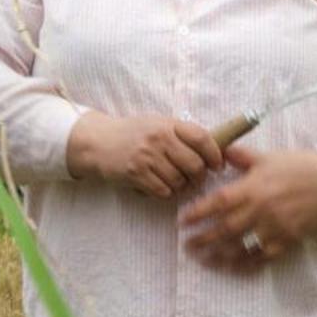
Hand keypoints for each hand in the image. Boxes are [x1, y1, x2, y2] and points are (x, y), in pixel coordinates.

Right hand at [65, 112, 222, 198]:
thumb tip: (213, 149)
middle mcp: (158, 138)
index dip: (215, 154)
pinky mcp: (136, 174)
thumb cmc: (133, 134)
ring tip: (174, 181)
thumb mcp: (157, 124)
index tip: (217, 165)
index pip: (202, 138)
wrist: (99, 142)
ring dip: (181, 186)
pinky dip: (165, 192)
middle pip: (195, 164)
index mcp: (167, 124)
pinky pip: (163, 191)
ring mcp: (147, 157)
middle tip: (196, 179)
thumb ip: (181, 134)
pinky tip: (158, 184)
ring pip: (180, 181)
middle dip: (199, 176)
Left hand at [179, 147, 316, 266]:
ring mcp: (273, 229)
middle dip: (203, 239)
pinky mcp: (287, 241)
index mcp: (252, 187)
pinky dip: (246, 264)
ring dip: (219, 255)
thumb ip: (240, 156)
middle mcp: (260, 210)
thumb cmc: (297, 166)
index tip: (182, 221)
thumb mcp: (266, 156)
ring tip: (204, 259)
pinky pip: (262, 257)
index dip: (198, 213)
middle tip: (187, 245)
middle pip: (225, 229)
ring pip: (241, 247)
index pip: (218, 203)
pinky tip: (233, 267)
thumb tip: (218, 153)